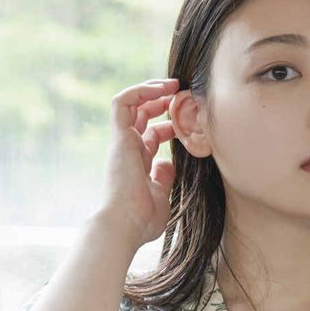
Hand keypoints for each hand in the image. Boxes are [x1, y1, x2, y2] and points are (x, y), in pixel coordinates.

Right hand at [96, 77, 182, 250]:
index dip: (170, 124)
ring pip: (130, 103)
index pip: (151, 135)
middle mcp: (128, 149)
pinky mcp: (119, 137)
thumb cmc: (142, 219)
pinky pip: (123, 103)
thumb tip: (168, 163)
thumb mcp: (161, 195)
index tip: (189, 122)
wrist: (125, 226)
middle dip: (161, 101)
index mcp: (138, 163)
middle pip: (141, 115)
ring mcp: (122, 142)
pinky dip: (140, 91)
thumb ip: (164, 178)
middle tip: (182, 94)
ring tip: (173, 84)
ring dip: (151, 90)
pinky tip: (161, 88)